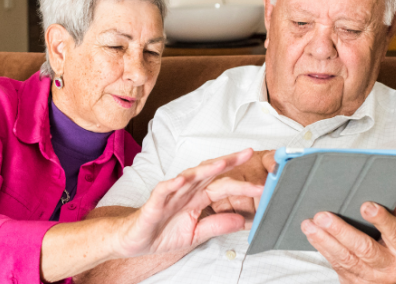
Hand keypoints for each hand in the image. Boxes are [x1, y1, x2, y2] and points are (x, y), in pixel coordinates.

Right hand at [114, 149, 263, 257]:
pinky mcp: (154, 202)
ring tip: (221, 163)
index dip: (241, 185)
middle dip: (228, 162)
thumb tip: (242, 221)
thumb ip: (217, 225)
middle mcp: (186, 191)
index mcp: (197, 198)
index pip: (222, 186)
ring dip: (205, 169)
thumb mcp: (196, 234)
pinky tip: (182, 180)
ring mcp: (170, 194)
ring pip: (189, 177)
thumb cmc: (162, 232)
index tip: (261, 185)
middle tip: (248, 153)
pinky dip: (172, 185)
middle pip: (209, 173)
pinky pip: (163, 191)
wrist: (134, 240)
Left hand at [301, 202, 395, 283]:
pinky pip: (336, 264)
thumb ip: (389, 213)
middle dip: (341, 232)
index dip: (381, 220)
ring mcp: (371, 278)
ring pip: (345, 259)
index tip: (366, 206)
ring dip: (323, 240)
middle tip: (323, 217)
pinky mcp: (354, 282)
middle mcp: (391, 267)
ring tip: (309, 225)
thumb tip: (373, 187)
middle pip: (365, 249)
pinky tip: (312, 235)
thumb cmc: (394, 247)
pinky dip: (322, 248)